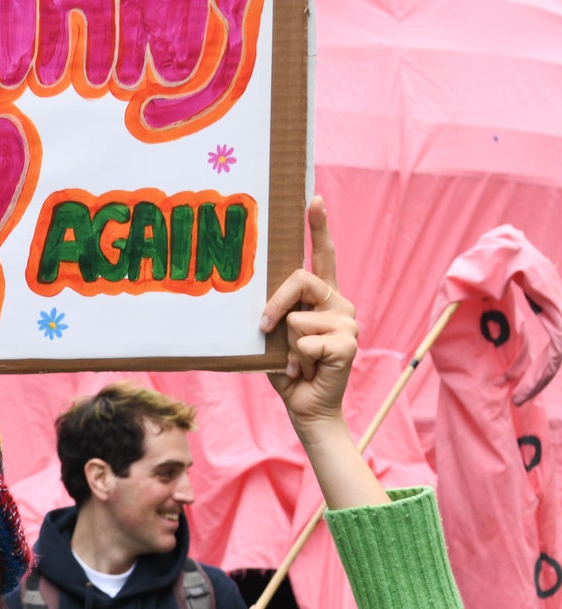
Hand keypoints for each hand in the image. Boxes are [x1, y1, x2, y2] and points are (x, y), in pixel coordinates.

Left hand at [259, 197, 357, 441]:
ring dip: (287, 346)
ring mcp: (347, 323)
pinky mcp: (348, 344)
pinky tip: (309, 372)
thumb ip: (275, 313)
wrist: (307, 409)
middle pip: (301, 280)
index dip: (319, 227)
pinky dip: (298, 361)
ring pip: (297, 319)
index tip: (314, 199)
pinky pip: (305, 342)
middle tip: (266, 328)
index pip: (323, 257)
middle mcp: (340, 304)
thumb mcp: (276, 337)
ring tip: (299, 362)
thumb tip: (260, 301)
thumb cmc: (289, 370)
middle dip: (276, 304)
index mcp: (323, 299)